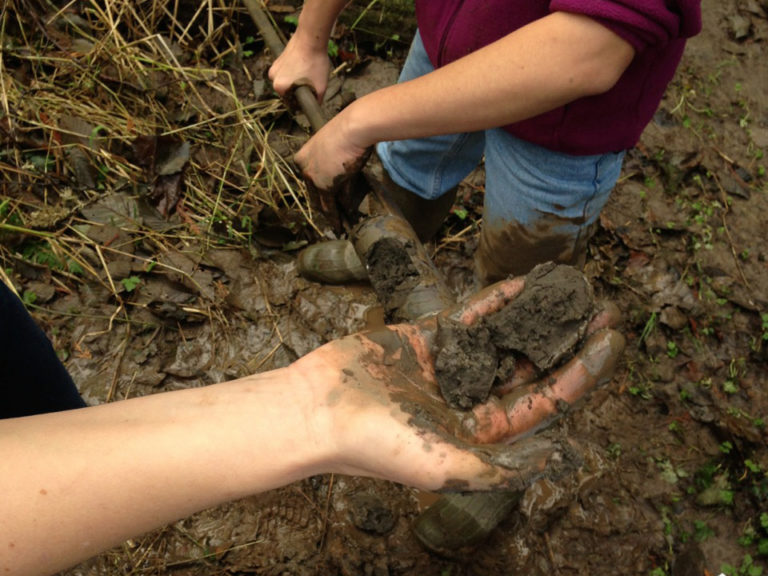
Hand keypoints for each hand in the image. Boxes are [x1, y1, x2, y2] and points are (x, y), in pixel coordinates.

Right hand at [268, 32, 330, 101]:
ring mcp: (273, 68)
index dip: (302, 101)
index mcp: (279, 87)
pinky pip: (286, 73)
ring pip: (287, 82)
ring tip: (308, 74)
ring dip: (295, 82)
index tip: (311, 95)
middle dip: (298, 91)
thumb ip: (317, 101)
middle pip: (288, 92)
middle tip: (311, 84)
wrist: (311, 37)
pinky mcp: (277, 60)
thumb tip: (315, 108)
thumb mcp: (320, 87)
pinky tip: (304, 67)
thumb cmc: (315, 62)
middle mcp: (272, 78)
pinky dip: (294, 72)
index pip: (291, 102)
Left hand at [293, 109, 370, 229]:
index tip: (327, 201)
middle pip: (313, 195)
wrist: (353, 129)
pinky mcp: (326, 186)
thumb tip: (343, 177)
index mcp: (302, 157)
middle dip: (323, 208)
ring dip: (332, 217)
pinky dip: (337, 217)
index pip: (309, 180)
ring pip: (321, 203)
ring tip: (339, 227)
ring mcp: (313, 178)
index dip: (318, 192)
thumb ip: (333, 162)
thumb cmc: (349, 131)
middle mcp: (304, 169)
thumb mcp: (334, 146)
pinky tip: (343, 224)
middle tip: (332, 218)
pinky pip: (331, 206)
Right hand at [294, 276, 624, 491]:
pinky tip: (525, 283)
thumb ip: (498, 467)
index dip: (581, 372)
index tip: (610, 342)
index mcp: (483, 433)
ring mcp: (452, 366)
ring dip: (538, 316)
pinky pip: (470, 316)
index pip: (545, 400)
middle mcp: (472, 399)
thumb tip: (556, 458)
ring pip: (506, 337)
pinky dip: (497, 300)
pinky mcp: (428, 338)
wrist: (318, 411)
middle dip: (568, 340)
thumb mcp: (443, 466)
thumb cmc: (376, 447)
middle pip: (533, 365)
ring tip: (572, 290)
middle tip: (604, 311)